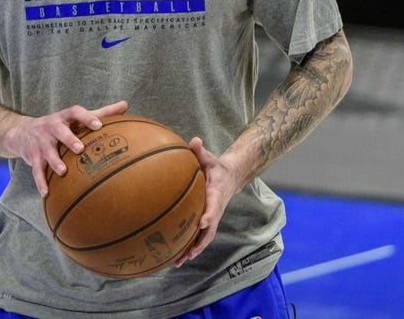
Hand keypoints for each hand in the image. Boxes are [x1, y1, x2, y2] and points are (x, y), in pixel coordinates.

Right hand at [5, 100, 127, 196]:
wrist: (23, 132)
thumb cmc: (60, 125)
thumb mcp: (76, 118)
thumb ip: (101, 113)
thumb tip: (125, 105)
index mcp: (65, 118)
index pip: (75, 113)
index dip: (87, 117)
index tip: (98, 125)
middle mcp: (51, 127)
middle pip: (59, 131)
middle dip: (68, 139)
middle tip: (79, 148)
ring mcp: (41, 142)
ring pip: (47, 151)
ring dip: (54, 161)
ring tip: (63, 171)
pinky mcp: (33, 156)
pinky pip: (36, 170)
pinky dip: (40, 182)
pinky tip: (46, 193)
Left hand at [174, 136, 242, 266]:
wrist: (229, 177)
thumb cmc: (215, 167)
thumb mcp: (210, 158)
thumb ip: (201, 151)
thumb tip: (194, 140)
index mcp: (217, 194)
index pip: (214, 206)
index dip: (209, 215)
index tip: (202, 223)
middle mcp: (215, 210)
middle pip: (209, 230)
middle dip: (199, 243)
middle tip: (187, 254)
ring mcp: (212, 218)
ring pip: (203, 238)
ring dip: (192, 250)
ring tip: (177, 262)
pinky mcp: (206, 221)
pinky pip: (198, 236)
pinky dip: (188, 247)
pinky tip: (175, 256)